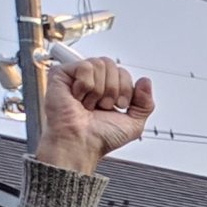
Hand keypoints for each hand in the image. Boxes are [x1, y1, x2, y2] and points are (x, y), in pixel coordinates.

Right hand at [35, 55, 154, 176]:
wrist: (82, 142)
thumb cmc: (101, 137)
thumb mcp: (134, 123)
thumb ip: (145, 103)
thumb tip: (146, 81)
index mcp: (106, 89)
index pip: (122, 72)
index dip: (126, 89)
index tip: (118, 107)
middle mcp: (91, 81)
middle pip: (111, 64)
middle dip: (113, 89)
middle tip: (102, 106)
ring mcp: (75, 77)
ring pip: (99, 64)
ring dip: (99, 91)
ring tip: (89, 104)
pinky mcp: (61, 74)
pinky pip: (84, 66)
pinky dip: (86, 86)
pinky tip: (78, 98)